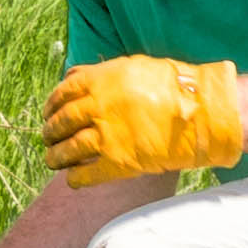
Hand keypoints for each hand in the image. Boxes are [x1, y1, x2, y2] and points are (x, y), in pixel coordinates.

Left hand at [41, 57, 243, 184]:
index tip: (48, 113)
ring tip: (53, 160)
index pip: (61, 94)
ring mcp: (107, 136)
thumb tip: (73, 77)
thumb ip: (100, 73)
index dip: (51, 105)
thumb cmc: (170, 85)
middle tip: (47, 138)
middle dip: (50, 132)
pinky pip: (87, 174)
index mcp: (98, 82)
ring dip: (56, 157)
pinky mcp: (119, 162)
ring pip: (68, 150)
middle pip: (61, 122)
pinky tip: (73, 180)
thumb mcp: (131, 67)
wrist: (200, 111)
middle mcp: (97, 108)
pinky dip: (76, 179)